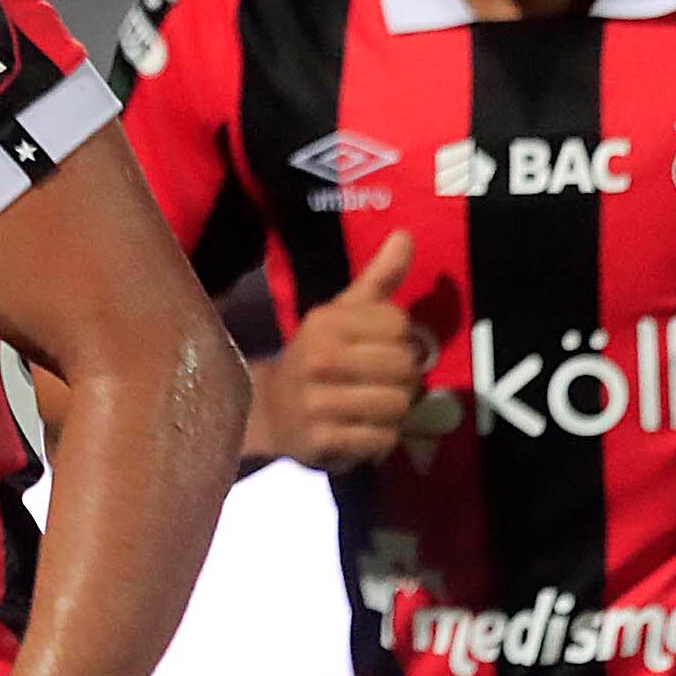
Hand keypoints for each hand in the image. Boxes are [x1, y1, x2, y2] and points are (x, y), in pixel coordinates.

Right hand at [266, 231, 428, 471]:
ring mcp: (316, 403)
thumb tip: (406, 235)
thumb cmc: (319, 356)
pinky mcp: (320, 441)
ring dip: (396, 411)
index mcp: (324, 322)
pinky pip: (383, 440)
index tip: (379, 346)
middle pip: (405, 366)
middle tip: (383, 381)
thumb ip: (379, 278)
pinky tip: (362, 430)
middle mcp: (316, 359)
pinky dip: (382, 438)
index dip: (401, 338)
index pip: (399, 325)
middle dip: (404, 377)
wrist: (270, 411)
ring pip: (398, 405)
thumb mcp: (343, 314)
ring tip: (374, 407)